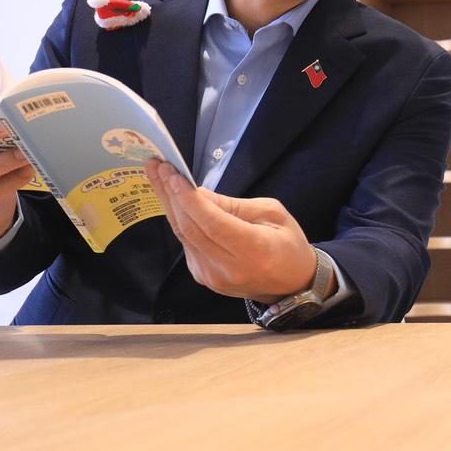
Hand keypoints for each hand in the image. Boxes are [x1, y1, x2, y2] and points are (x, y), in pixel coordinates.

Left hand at [146, 160, 325, 303]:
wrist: (292, 283)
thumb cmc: (288, 244)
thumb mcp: (271, 213)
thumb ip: (233, 206)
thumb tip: (198, 193)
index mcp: (252, 250)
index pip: (212, 224)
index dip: (190, 199)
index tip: (173, 175)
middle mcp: (227, 268)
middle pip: (191, 229)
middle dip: (172, 195)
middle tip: (159, 167)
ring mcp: (212, 276)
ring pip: (184, 235)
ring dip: (169, 204)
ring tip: (159, 176)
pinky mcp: (203, 277)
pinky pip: (187, 243)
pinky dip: (180, 219)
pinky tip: (173, 200)